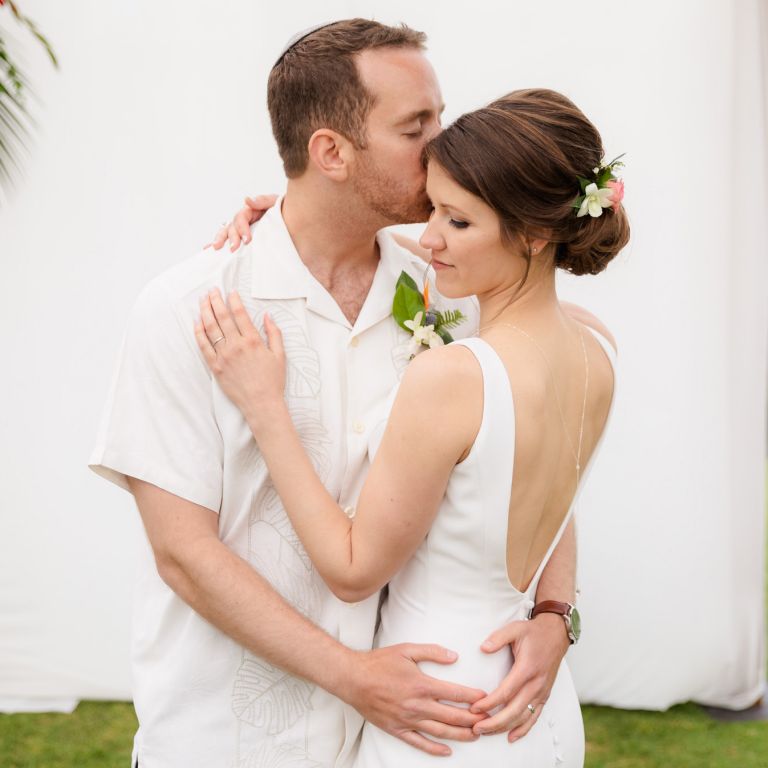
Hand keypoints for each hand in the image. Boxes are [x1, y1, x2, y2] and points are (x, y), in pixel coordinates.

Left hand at [195, 288, 285, 423]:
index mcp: (253, 341)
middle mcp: (236, 345)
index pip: (240, 314)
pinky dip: (199, 332)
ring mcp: (224, 356)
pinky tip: (197, 322)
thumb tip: (268, 316)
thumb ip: (274, 333)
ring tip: (202, 300)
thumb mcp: (280, 355)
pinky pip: (204, 346)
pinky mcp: (215, 367)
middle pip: (222, 317)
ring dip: (205, 311)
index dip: (234, 300)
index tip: (230, 292)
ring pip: (210, 328)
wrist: (261, 404)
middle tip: (212, 290)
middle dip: (216, 300)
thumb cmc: (273, 381)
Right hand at [205, 194, 278, 251]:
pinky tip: (209, 250)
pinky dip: (218, 243)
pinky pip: (228, 240)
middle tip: (233, 249)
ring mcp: (242, 230)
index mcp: (250, 211)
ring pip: (226, 232)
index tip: (248, 240)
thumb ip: (263, 200)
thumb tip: (246, 199)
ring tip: (216, 248)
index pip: (241, 218)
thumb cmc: (284, 211)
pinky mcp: (244, 240)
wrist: (296, 223)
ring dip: (220, 239)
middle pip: (232, 226)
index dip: (242, 228)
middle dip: (231, 238)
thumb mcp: (275, 202)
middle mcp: (244, 220)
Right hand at [341, 644, 487, 756]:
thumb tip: (454, 656)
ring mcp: (407, 720)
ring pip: (440, 732)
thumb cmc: (380, 662)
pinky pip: (419, 743)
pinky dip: (435, 750)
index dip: (473, 697)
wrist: (353, 678)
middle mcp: (417, 705)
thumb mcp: (406, 649)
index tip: (486, 698)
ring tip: (475, 735)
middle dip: (473, 719)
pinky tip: (447, 751)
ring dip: (460, 735)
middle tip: (488, 720)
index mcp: (421, 685)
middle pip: (452, 716)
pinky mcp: (397, 729)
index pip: (455, 694)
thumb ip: (432, 651)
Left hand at [470, 613, 568, 740]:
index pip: (505, 692)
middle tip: (475, 728)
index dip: (489, 703)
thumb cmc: (533, 632)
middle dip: (494, 723)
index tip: (473, 708)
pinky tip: (511, 737)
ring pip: (523, 718)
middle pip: (514, 711)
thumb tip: (483, 648)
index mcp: (527, 668)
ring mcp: (542, 692)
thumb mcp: (515, 628)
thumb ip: (498, 638)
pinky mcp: (544, 695)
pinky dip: (523, 729)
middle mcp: (536, 684)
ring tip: (485, 732)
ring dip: (504, 728)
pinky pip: (534, 717)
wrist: (556, 634)